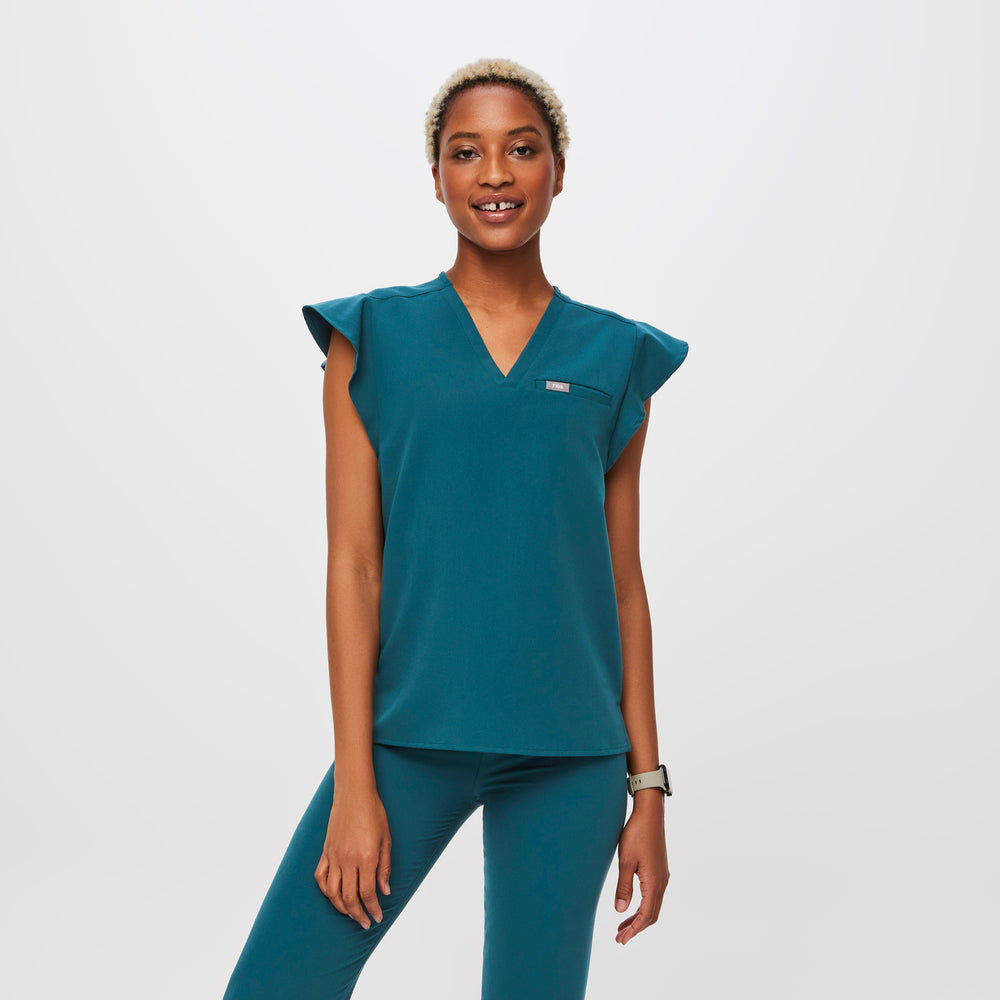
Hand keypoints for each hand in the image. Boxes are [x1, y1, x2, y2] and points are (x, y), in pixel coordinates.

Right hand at [314, 784, 391, 929]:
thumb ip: (385, 868)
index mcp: (366, 857)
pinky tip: (334, 896)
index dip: (372, 908)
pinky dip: (326, 891)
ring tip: (351, 914)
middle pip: (349, 898)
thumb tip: (385, 891)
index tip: (377, 918)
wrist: (354, 794)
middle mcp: (348, 860)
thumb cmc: (374, 813)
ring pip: (332, 892)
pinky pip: (320, 877)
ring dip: (341, 908)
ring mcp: (334, 856)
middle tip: (365, 923)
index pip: (367, 893)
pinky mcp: (325, 851)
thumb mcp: (387, 839)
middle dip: (358, 914)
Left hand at [614, 793, 668, 944]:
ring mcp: (663, 876)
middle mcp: (662, 882)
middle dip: (636, 928)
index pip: (646, 916)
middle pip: (652, 915)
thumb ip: (623, 887)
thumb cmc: (636, 834)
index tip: (621, 940)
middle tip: (620, 938)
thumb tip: (620, 911)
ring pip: (653, 906)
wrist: (650, 813)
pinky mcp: (660, 869)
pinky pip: (654, 896)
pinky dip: (643, 906)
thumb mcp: (626, 860)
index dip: (634, 930)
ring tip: (622, 926)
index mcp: (654, 882)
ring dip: (639, 918)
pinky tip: (633, 905)